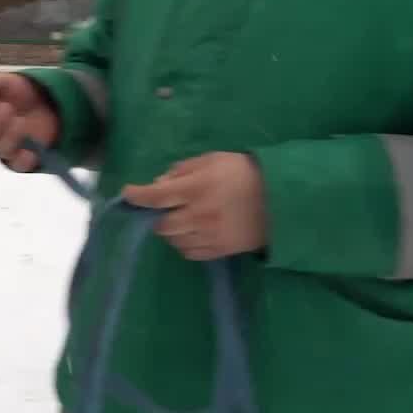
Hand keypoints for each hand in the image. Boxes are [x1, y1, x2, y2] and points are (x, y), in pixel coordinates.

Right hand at [0, 73, 59, 171]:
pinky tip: (29, 152)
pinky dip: (22, 160)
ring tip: (20, 121)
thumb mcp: (9, 83)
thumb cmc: (23, 93)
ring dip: (9, 136)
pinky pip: (18, 165)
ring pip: (1, 149)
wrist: (50, 102)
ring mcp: (7, 147)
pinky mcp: (24, 157)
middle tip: (6, 107)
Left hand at [122, 152, 267, 259]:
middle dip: (156, 216)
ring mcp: (210, 235)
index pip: (155, 196)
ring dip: (171, 230)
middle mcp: (199, 215)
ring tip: (181, 219)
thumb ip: (183, 170)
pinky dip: (185, 243)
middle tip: (163, 209)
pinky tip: (192, 233)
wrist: (284, 199)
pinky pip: (190, 252)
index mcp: (196, 189)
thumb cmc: (245, 173)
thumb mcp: (213, 160)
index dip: (136, 196)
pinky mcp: (221, 250)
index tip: (128, 194)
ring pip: (174, 240)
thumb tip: (159, 183)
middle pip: (160, 224)